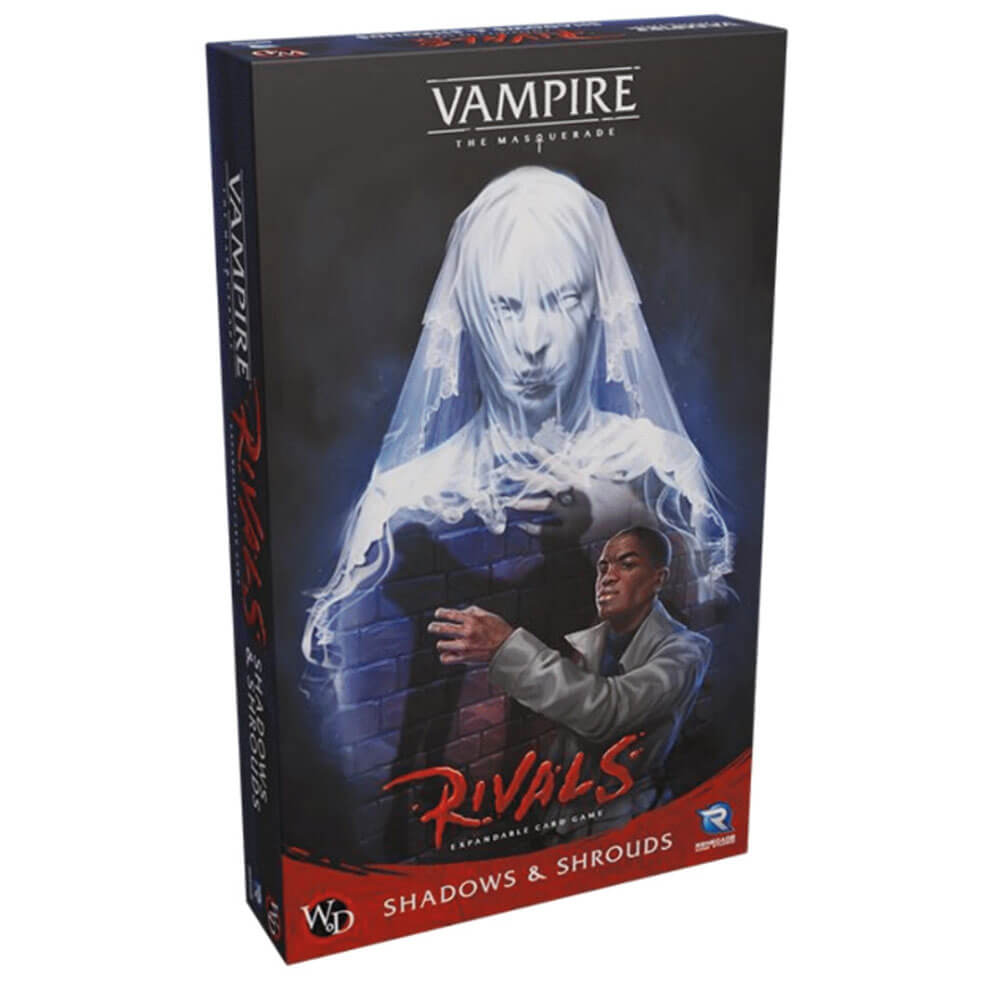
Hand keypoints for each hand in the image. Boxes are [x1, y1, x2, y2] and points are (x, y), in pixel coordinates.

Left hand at [428, 606, 513, 664]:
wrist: (507, 647)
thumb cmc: (499, 630)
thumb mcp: (487, 614)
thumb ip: (472, 611)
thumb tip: (460, 611)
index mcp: (472, 619)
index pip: (450, 614)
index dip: (440, 613)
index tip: (437, 614)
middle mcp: (467, 632)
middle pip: (442, 628)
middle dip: (433, 627)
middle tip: (432, 628)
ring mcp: (465, 646)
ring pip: (441, 644)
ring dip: (441, 643)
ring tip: (443, 643)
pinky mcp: (465, 658)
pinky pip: (446, 659)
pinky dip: (445, 657)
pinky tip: (447, 654)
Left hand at [508, 457, 647, 543]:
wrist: (637, 520)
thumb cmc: (626, 496)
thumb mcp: (611, 474)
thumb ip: (595, 464)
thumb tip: (589, 448)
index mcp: (584, 480)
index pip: (558, 464)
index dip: (543, 456)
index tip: (529, 447)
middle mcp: (575, 496)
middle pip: (544, 483)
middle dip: (526, 477)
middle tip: (509, 471)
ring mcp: (573, 515)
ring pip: (543, 507)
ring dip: (525, 503)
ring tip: (508, 501)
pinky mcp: (574, 532)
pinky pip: (549, 531)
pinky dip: (536, 529)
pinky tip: (523, 526)